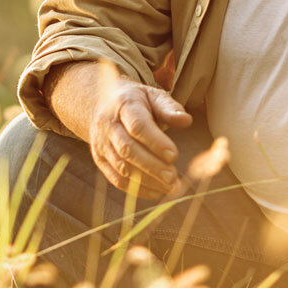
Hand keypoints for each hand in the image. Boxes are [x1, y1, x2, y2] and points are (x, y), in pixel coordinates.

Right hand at [88, 76, 192, 195]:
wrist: (100, 103)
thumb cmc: (135, 100)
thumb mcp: (152, 95)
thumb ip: (169, 108)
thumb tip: (186, 121)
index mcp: (124, 105)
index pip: (137, 126)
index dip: (155, 142)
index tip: (174, 155)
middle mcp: (108, 125)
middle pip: (128, 150)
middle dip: (152, 166)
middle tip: (173, 178)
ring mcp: (101, 144)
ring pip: (122, 167)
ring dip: (147, 181)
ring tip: (171, 187)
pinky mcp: (100, 160)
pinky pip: (116, 179)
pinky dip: (137, 189)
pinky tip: (157, 191)